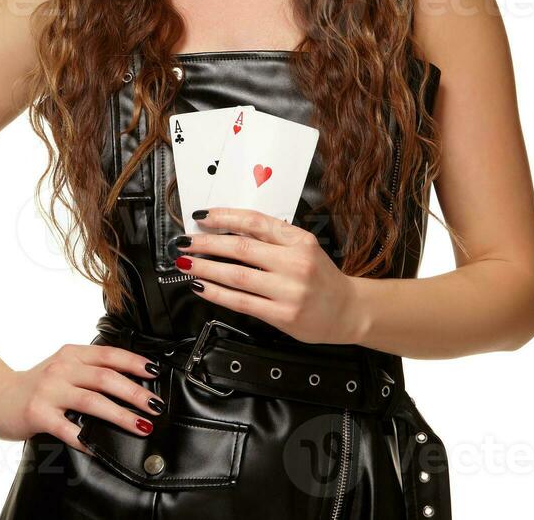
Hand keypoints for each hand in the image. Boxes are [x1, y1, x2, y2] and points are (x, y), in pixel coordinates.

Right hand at [0, 344, 164, 453]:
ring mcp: (48, 391)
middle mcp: (61, 369)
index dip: (134, 363)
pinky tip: (100, 448)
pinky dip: (86, 440)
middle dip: (135, 393)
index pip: (109, 354)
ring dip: (120, 415)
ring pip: (92, 402)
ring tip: (141, 426)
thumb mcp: (62, 368)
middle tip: (155, 406)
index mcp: (71, 354)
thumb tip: (130, 383)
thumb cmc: (35, 386)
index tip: (155, 373)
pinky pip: (67, 429)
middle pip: (105, 378)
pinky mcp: (37, 414)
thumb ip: (88, 370)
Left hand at [174, 207, 358, 345]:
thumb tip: (226, 228)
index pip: (256, 222)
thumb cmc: (321, 277)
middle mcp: (296, 263)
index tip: (201, 217)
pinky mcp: (282, 315)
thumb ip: (272, 238)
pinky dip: (217, 293)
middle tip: (185, 242)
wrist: (348, 311)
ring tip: (186, 264)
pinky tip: (202, 287)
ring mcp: (289, 291)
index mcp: (300, 241)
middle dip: (207, 244)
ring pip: (237, 275)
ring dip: (206, 268)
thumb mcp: (304, 247)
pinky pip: (241, 302)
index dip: (224, 217)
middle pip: (241, 247)